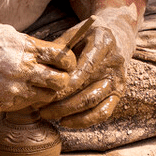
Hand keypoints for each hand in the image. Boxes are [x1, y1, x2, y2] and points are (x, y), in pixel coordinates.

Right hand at [0, 22, 81, 110]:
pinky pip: (28, 105)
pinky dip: (29, 100)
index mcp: (24, 46)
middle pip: (61, 82)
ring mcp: (13, 88)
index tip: (64, 63)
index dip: (68, 62)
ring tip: (38, 86)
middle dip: (62, 80)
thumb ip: (27, 43)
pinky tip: (20, 91)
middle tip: (56, 78)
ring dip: (46, 92)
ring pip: (46, 97)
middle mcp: (22, 68)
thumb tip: (47, 50)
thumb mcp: (3, 33)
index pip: (63, 58)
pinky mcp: (4, 103)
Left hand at [36, 7, 137, 127]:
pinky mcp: (119, 93)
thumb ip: (58, 48)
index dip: (66, 83)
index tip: (46, 90)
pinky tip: (65, 121)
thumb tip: (37, 65)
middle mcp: (115, 63)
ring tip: (47, 114)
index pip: (85, 68)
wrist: (116, 37)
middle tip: (40, 107)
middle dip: (61, 102)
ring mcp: (118, 80)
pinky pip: (103, 112)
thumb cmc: (86, 36)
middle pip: (88, 90)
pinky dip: (84, 121)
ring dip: (68, 112)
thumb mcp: (73, 33)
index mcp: (103, 43)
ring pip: (93, 103)